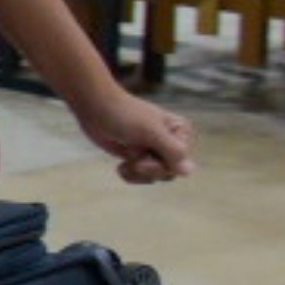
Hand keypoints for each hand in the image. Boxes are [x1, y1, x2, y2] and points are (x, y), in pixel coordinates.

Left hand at [73, 87, 195, 186]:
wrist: (95, 107)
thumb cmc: (124, 115)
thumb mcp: (150, 132)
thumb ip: (172, 151)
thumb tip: (189, 171)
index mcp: (180, 132)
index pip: (180, 165)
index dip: (160, 165)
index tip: (145, 152)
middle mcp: (171, 142)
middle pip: (168, 173)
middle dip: (147, 169)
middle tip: (132, 156)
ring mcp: (153, 150)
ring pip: (154, 177)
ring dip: (137, 173)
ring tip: (125, 162)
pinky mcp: (138, 156)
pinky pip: (141, 177)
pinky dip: (130, 175)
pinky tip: (120, 167)